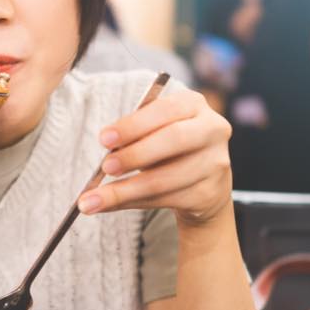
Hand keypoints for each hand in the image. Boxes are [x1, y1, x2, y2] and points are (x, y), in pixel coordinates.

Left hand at [78, 86, 233, 227]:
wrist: (205, 182)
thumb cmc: (170, 148)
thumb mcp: (155, 131)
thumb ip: (136, 135)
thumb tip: (106, 152)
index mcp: (194, 104)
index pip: (164, 110)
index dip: (133, 125)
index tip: (104, 138)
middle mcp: (212, 130)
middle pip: (173, 140)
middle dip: (135, 155)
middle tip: (105, 167)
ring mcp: (214, 163)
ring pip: (165, 179)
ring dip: (125, 190)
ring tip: (94, 198)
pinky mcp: (209, 193)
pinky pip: (165, 200)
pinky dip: (132, 203)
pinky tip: (110, 205)